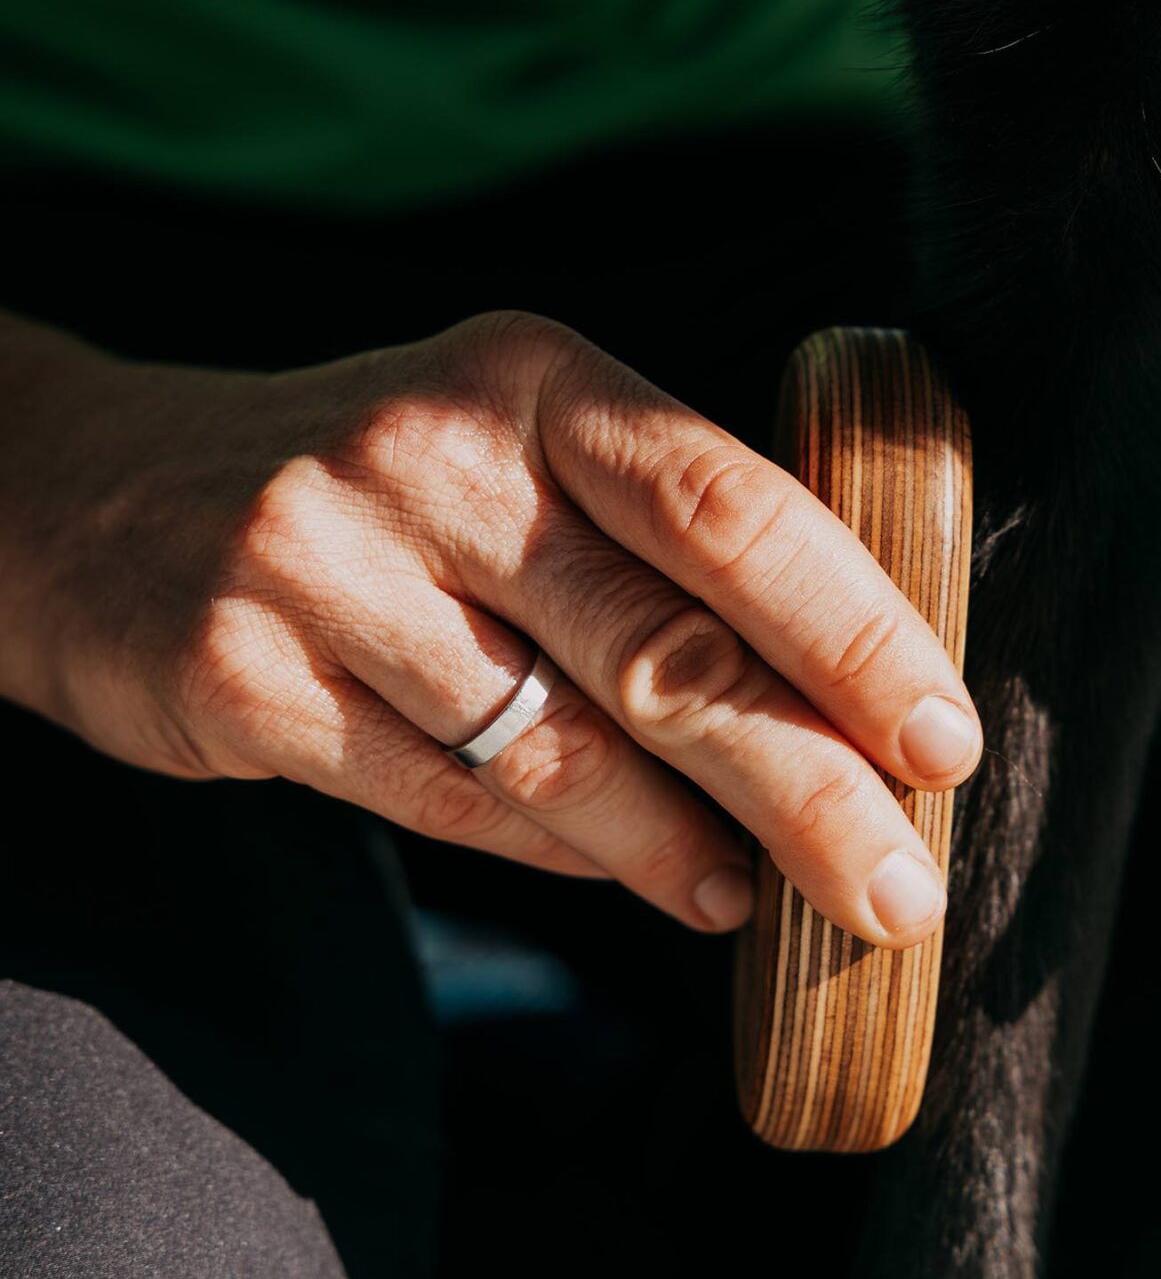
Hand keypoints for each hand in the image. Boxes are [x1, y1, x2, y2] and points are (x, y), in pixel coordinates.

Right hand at [2, 311, 980, 942]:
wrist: (99, 498)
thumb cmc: (379, 485)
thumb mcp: (510, 438)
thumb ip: (652, 532)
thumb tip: (850, 690)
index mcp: (532, 378)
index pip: (728, 507)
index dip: (854, 633)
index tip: (944, 740)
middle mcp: (429, 459)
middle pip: (663, 651)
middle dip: (807, 785)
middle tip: (898, 888)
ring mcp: (325, 570)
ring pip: (559, 751)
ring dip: (693, 848)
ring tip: (779, 900)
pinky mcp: (245, 681)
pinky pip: (453, 802)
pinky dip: (572, 857)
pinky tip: (657, 884)